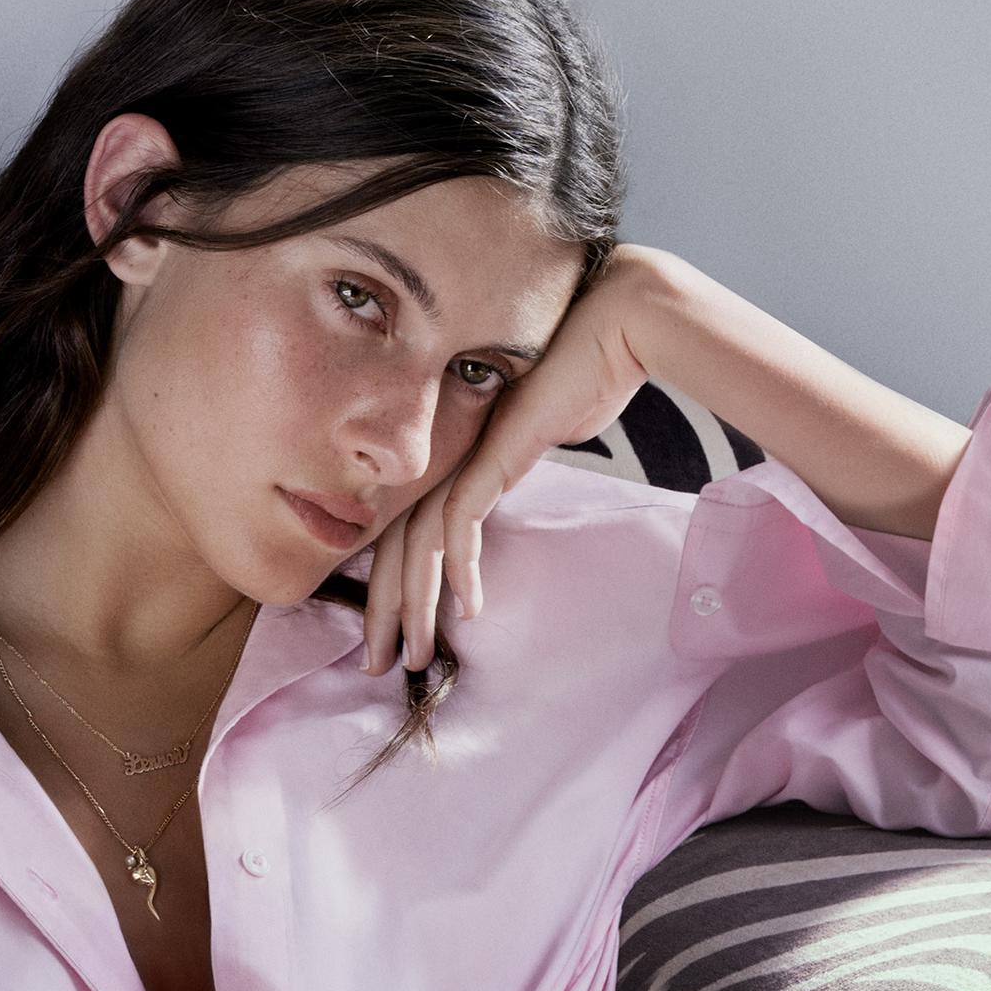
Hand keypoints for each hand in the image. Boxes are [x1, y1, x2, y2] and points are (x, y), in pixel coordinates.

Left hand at [361, 244, 684, 674]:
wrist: (612, 323)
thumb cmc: (586, 370)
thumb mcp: (542, 431)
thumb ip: (518, 463)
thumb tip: (514, 484)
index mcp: (452, 455)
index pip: (406, 532)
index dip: (396, 589)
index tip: (394, 637)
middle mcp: (447, 456)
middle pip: (396, 547)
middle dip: (386, 614)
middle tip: (378, 667)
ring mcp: (464, 454)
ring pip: (419, 546)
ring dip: (416, 607)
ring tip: (413, 656)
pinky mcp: (490, 453)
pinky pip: (461, 524)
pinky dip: (462, 570)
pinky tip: (468, 609)